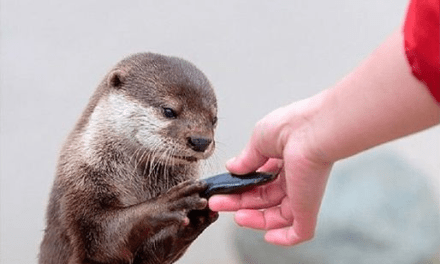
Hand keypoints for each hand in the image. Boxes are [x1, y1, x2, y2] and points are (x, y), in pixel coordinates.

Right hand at [209, 97, 332, 245]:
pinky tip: (268, 236)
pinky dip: (284, 238)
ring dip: (254, 219)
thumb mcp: (258, 140)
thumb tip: (232, 167)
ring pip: (277, 216)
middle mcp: (293, 178)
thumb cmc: (290, 127)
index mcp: (283, 160)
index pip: (259, 181)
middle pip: (263, 199)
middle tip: (218, 202)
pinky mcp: (308, 207)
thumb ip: (246, 159)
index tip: (222, 190)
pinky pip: (299, 231)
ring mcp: (301, 194)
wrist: (312, 130)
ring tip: (236, 216)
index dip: (239, 187)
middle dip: (238, 202)